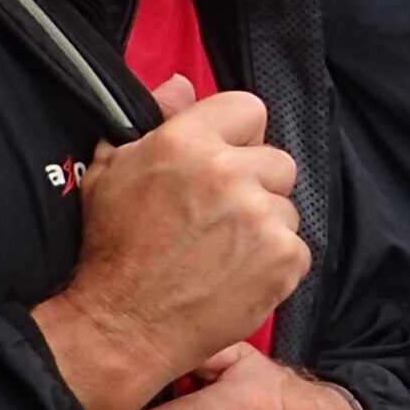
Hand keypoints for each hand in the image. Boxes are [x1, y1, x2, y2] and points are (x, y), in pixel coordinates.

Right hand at [33, 75, 307, 409]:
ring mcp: (261, 217)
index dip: (238, 136)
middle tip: (220, 216)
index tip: (226, 160)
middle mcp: (228, 173)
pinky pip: (297, 247)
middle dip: (255, 185)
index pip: (248, 109)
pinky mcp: (284, 258)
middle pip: (276, 161)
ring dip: (264, 226)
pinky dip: (274, 263)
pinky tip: (237, 274)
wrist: (124, 325)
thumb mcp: (112, 171)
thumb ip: (153, 120)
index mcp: (186, 143)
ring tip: (222, 252)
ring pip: (286, 207)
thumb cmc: (112, 251)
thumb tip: (180, 84)